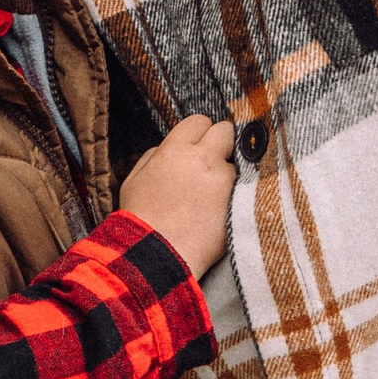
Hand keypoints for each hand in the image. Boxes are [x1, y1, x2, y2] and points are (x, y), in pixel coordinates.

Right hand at [116, 114, 236, 274]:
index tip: (196, 145)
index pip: (200, 121)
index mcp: (176, 150)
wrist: (158, 257)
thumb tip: (169, 148)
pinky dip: (233, 196)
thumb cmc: (141, 220)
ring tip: (210, 196)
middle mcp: (205, 160)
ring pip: (235, 164)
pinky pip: (242, 190)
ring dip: (226, 174)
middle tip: (211, 161)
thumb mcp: (135, 180)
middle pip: (225, 131)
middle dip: (220, 142)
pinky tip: (218, 210)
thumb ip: (154, 156)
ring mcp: (225, 182)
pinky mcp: (238, 204)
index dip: (198, 133)